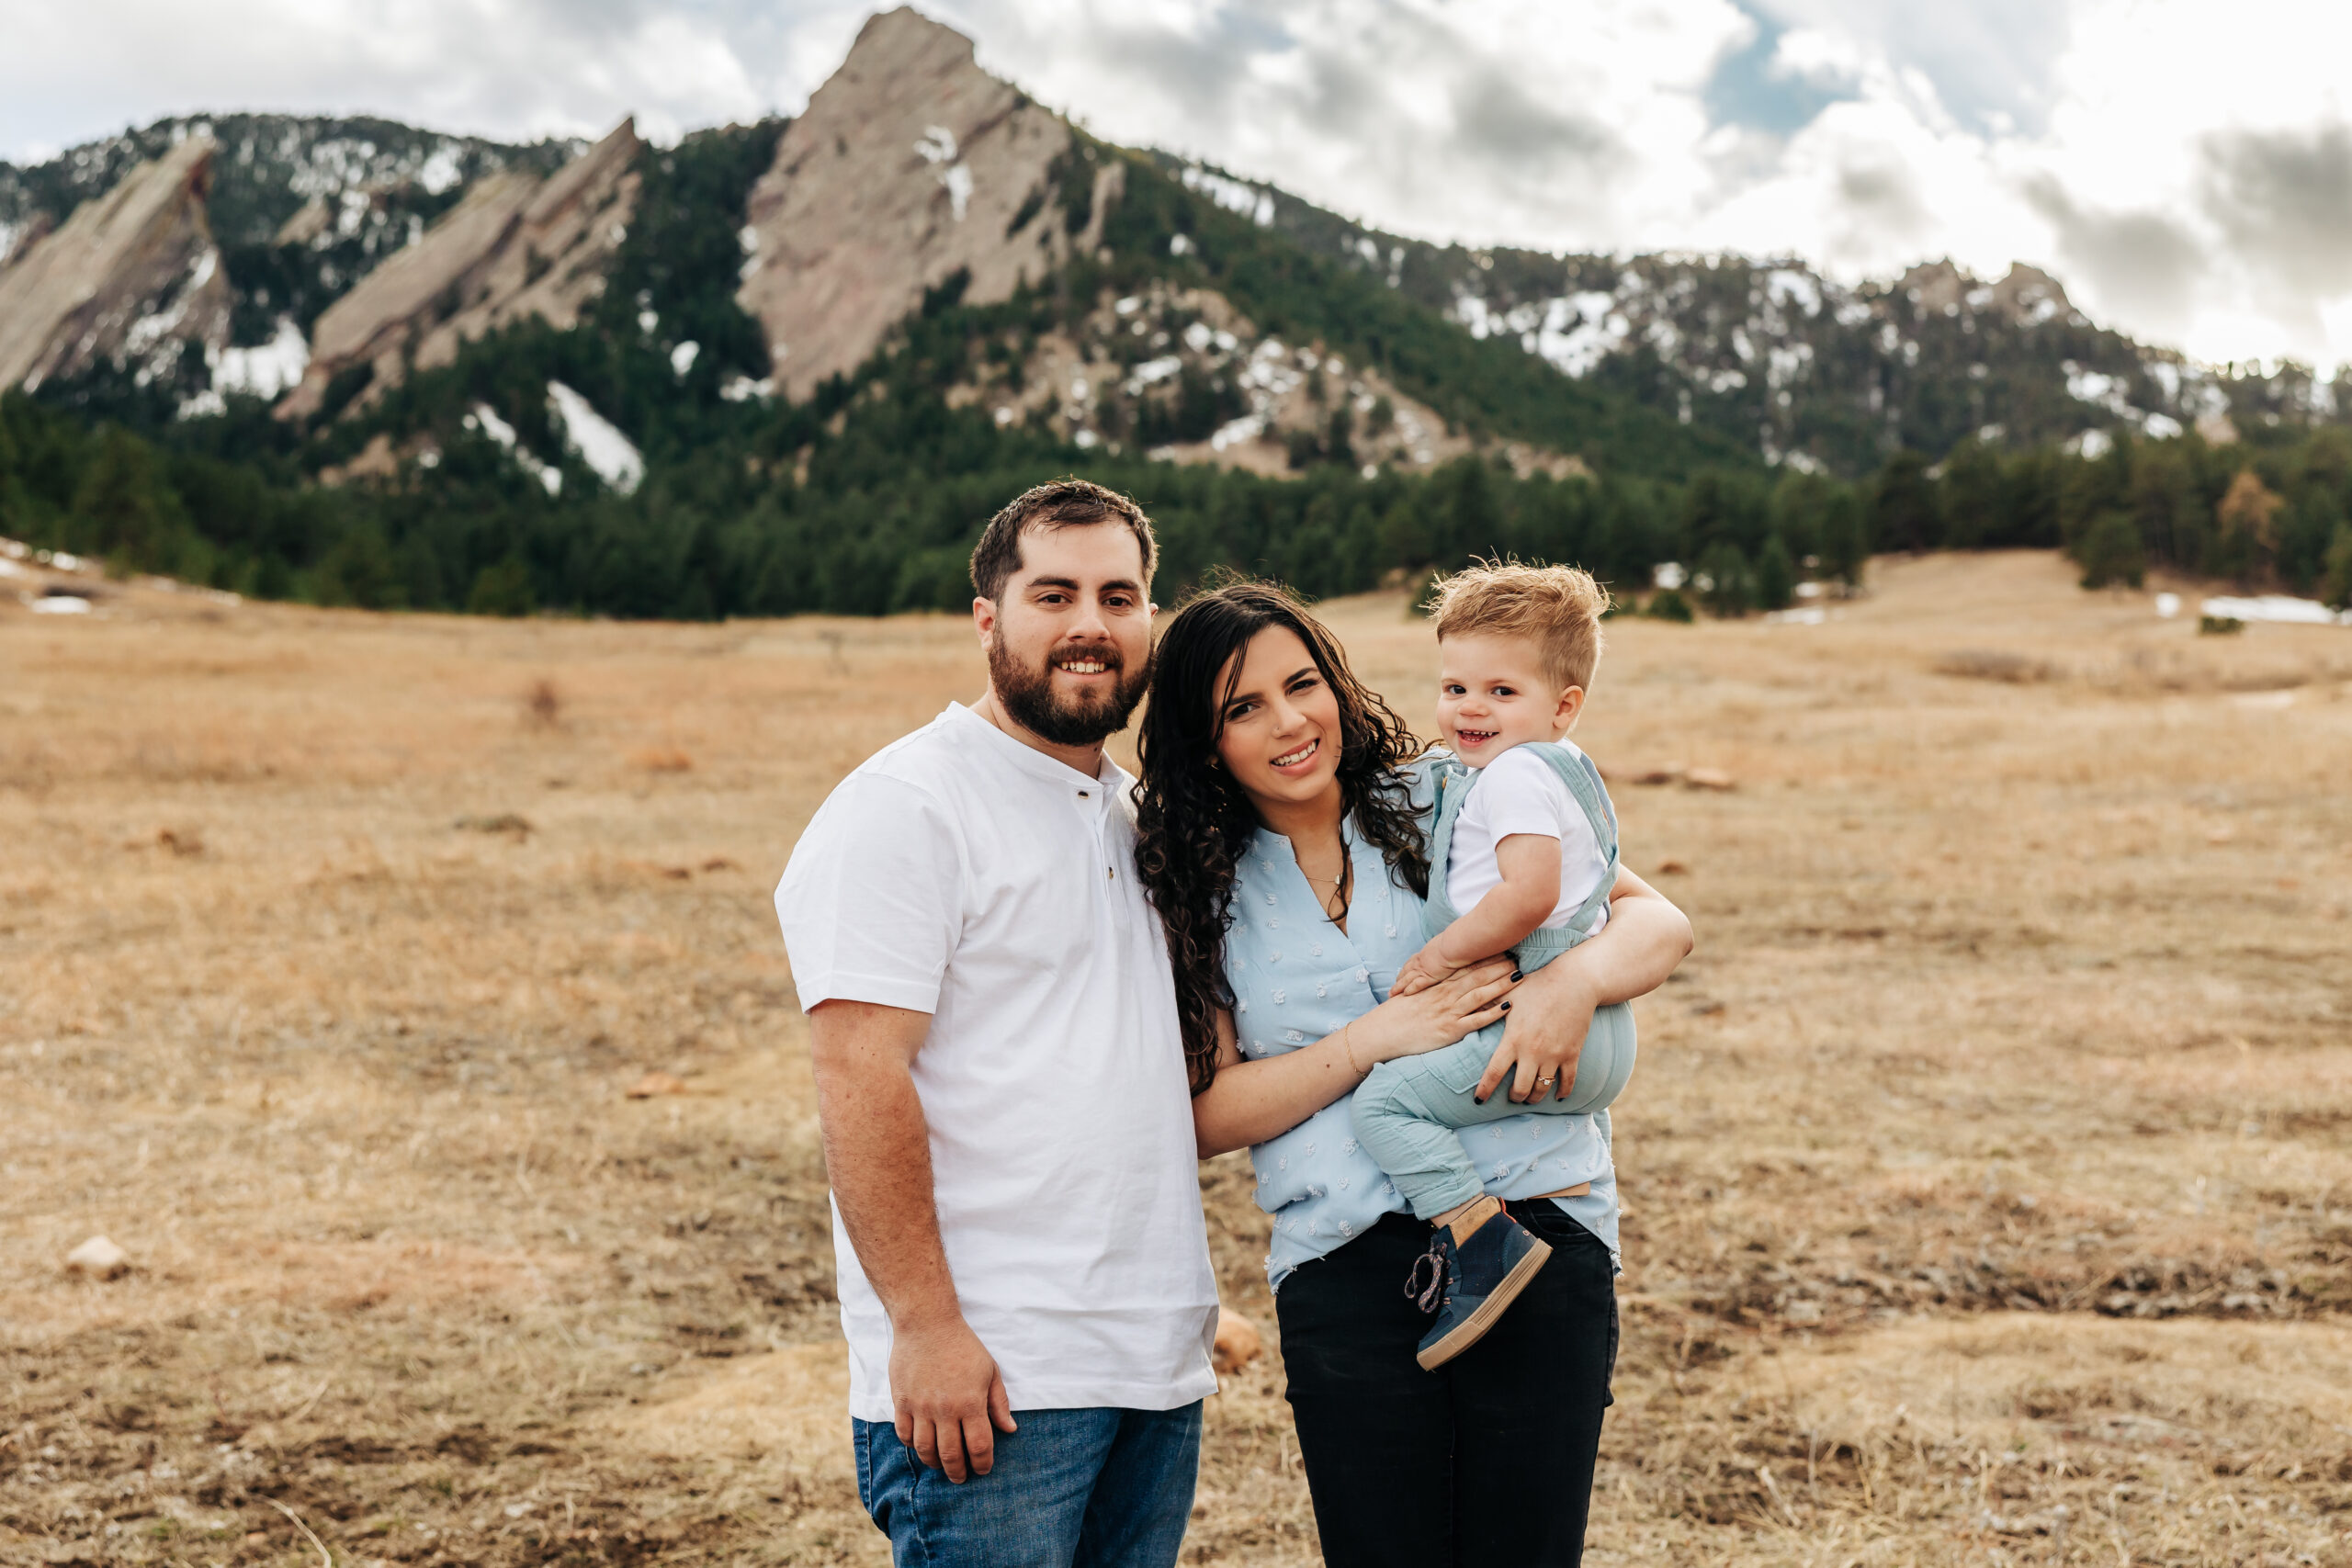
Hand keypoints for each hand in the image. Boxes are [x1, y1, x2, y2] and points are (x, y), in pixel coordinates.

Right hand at [890, 1313, 1016, 1481]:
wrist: (927, 1323)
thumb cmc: (963, 1345)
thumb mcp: (990, 1370)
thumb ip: (999, 1403)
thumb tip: (1010, 1429)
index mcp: (971, 1402)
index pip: (979, 1446)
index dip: (983, 1463)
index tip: (983, 1469)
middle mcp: (945, 1409)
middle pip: (951, 1455)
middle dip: (958, 1472)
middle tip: (961, 1478)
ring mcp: (921, 1407)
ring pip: (926, 1450)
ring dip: (935, 1464)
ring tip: (941, 1466)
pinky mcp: (901, 1401)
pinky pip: (904, 1434)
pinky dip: (912, 1446)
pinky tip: (921, 1446)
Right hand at [1351, 957, 1518, 1064]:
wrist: (1382, 1033)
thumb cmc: (1398, 1015)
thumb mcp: (1416, 995)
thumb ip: (1433, 987)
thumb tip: (1450, 981)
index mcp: (1438, 986)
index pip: (1465, 967)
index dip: (1485, 958)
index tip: (1501, 949)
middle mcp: (1446, 995)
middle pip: (1477, 977)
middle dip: (1498, 967)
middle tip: (1518, 958)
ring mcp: (1449, 1012)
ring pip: (1480, 995)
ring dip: (1500, 985)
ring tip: (1518, 976)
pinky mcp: (1450, 1030)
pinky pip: (1476, 1021)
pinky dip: (1493, 1013)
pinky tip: (1508, 1007)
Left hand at [1392, 939, 1459, 996]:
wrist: (1453, 946)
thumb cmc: (1453, 943)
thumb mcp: (1446, 943)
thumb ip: (1444, 948)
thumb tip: (1447, 947)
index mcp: (1425, 953)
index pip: (1413, 961)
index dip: (1407, 967)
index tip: (1403, 972)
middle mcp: (1421, 961)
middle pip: (1406, 970)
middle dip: (1399, 978)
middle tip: (1394, 984)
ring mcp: (1422, 969)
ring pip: (1406, 979)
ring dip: (1398, 986)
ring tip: (1391, 993)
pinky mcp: (1428, 977)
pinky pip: (1415, 985)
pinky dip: (1409, 989)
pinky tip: (1404, 994)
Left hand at [1476, 965, 1597, 1102]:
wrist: (1575, 981)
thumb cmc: (1539, 984)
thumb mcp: (1510, 993)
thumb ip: (1491, 1004)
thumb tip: (1472, 1005)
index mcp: (1513, 1039)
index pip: (1494, 1073)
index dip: (1485, 1090)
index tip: (1478, 1101)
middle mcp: (1532, 1052)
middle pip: (1520, 1089)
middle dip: (1514, 1097)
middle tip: (1512, 1096)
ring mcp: (1554, 1055)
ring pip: (1542, 1090)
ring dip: (1535, 1098)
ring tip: (1530, 1097)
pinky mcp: (1572, 1054)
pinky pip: (1567, 1082)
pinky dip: (1563, 1092)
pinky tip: (1558, 1097)